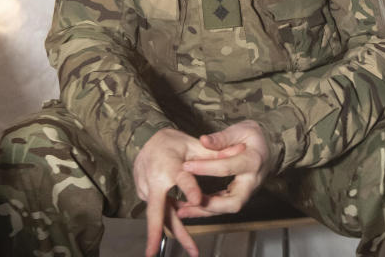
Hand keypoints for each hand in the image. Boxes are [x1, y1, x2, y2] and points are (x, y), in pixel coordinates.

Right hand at [133, 128, 243, 256]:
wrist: (144, 138)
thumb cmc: (171, 141)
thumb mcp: (192, 144)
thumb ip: (214, 153)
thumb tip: (240, 150)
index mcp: (168, 165)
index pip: (181, 178)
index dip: (190, 188)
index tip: (198, 199)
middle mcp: (154, 180)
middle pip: (157, 211)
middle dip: (155, 234)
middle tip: (153, 254)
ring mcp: (146, 190)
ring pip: (161, 216)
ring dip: (175, 233)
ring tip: (192, 250)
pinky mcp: (144, 195)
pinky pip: (159, 211)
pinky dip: (169, 222)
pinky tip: (183, 236)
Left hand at [177, 120, 270, 218]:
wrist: (268, 147)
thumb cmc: (253, 137)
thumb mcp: (241, 130)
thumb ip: (222, 137)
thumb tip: (203, 140)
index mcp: (253, 161)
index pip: (227, 168)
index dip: (205, 168)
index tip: (186, 166)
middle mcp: (252, 181)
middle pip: (234, 202)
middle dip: (210, 203)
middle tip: (189, 199)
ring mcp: (248, 192)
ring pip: (228, 209)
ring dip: (205, 211)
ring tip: (182, 210)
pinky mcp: (240, 196)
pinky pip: (224, 207)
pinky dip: (206, 209)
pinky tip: (188, 208)